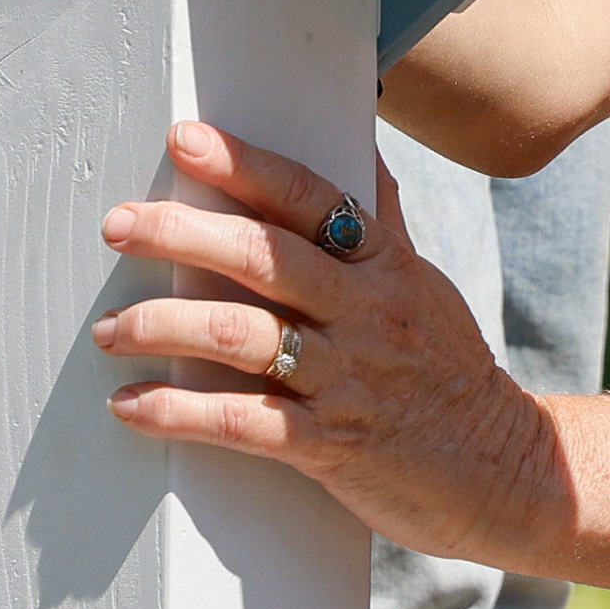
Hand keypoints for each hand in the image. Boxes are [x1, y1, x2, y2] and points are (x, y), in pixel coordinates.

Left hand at [89, 119, 562, 565]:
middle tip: (120, 225)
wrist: (500, 468)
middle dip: (182, 235)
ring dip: (162, 327)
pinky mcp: (331, 446)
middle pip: (264, 258)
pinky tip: (133, 405)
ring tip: (109, 329)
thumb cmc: (447, 370)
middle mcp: (365, 311)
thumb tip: (359, 143)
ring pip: (241, 337)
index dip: (246, 165)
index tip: (186, 141)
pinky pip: (242, 422)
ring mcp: (347, 378)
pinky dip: (178, 411)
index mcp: (385, 265)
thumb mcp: (421, 283)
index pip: (311, 197)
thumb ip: (379, 220)